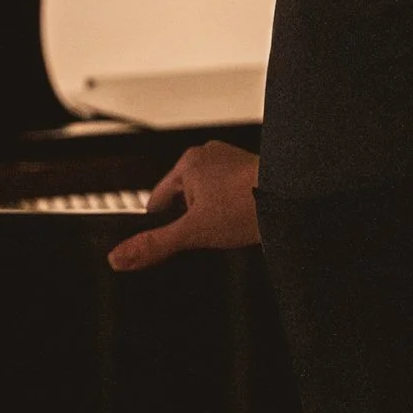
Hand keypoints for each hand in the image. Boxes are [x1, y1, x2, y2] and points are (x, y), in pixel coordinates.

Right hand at [106, 141, 261, 271]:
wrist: (291, 201)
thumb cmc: (246, 205)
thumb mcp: (193, 232)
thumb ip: (155, 245)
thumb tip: (120, 257)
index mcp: (189, 162)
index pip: (158, 198)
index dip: (159, 223)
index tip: (163, 239)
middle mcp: (210, 156)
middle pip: (185, 198)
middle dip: (191, 219)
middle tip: (203, 236)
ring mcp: (233, 162)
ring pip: (209, 196)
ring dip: (214, 214)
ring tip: (226, 228)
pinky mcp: (252, 172)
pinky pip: (232, 194)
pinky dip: (234, 209)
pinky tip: (241, 223)